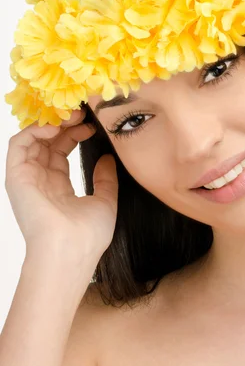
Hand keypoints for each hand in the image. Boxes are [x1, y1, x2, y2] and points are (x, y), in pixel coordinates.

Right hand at [5, 109, 117, 260]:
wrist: (71, 251)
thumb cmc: (88, 235)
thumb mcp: (105, 202)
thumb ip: (105, 180)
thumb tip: (107, 158)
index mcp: (59, 189)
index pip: (61, 153)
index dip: (74, 136)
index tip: (91, 126)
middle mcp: (41, 182)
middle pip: (46, 144)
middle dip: (63, 126)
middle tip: (81, 114)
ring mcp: (28, 180)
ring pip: (32, 141)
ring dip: (50, 124)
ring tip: (70, 117)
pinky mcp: (17, 177)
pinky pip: (18, 145)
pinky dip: (33, 131)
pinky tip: (54, 127)